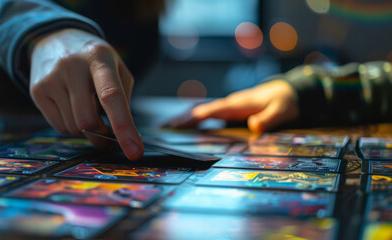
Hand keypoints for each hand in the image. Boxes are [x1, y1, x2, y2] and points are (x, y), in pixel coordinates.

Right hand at [30, 28, 142, 159]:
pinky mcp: (36, 91)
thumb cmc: (94, 60)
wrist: (55, 39)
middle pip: (87, 120)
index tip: (134, 152)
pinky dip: (71, 126)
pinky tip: (72, 109)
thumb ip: (124, 99)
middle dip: (101, 135)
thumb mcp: (116, 68)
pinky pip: (59, 126)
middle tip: (108, 134)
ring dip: (86, 130)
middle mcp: (71, 66)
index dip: (124, 127)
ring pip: (73, 127)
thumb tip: (126, 136)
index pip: (111, 96)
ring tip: (88, 110)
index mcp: (99, 58)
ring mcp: (50, 78)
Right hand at [164, 80, 298, 131]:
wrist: (287, 91)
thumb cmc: (285, 101)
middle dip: (182, 118)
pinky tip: (188, 127)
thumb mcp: (282, 111)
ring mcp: (228, 107)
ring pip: (202, 112)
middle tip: (162, 128)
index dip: (194, 117)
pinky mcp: (230, 111)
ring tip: (167, 128)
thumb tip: (253, 125)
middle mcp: (228, 104)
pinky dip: (195, 120)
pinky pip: (208, 115)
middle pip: (200, 110)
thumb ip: (269, 118)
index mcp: (236, 105)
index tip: (177, 124)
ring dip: (185, 119)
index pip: (211, 111)